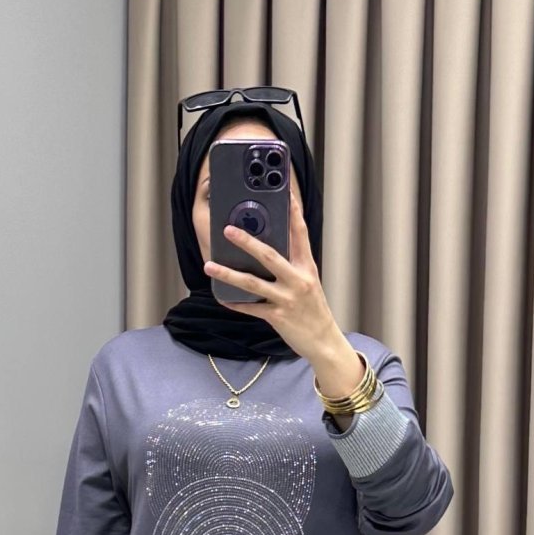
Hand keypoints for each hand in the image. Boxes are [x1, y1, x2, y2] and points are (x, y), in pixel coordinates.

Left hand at [203, 182, 337, 362]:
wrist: (324, 342)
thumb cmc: (313, 311)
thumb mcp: (308, 283)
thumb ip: (292, 266)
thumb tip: (266, 251)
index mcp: (307, 268)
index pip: (300, 234)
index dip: (293, 212)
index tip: (285, 193)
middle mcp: (298, 281)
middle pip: (269, 256)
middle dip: (247, 242)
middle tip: (228, 230)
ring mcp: (287, 299)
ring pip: (253, 283)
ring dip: (228, 274)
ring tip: (209, 266)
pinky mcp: (278, 318)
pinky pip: (251, 308)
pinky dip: (235, 303)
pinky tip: (222, 297)